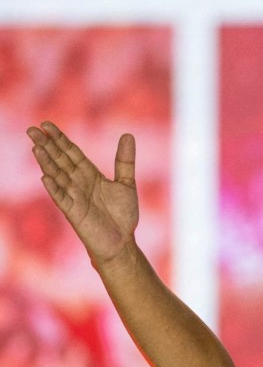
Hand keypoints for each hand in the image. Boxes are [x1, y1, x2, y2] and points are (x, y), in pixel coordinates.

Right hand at [26, 121, 138, 264]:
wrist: (122, 242)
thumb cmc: (122, 214)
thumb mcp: (126, 183)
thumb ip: (125, 160)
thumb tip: (127, 134)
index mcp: (89, 174)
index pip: (71, 152)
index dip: (59, 139)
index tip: (46, 124)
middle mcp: (78, 183)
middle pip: (60, 160)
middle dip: (47, 145)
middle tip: (32, 130)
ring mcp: (74, 197)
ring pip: (57, 176)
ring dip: (46, 163)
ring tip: (36, 147)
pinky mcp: (74, 213)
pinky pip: (62, 199)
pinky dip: (54, 188)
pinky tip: (46, 177)